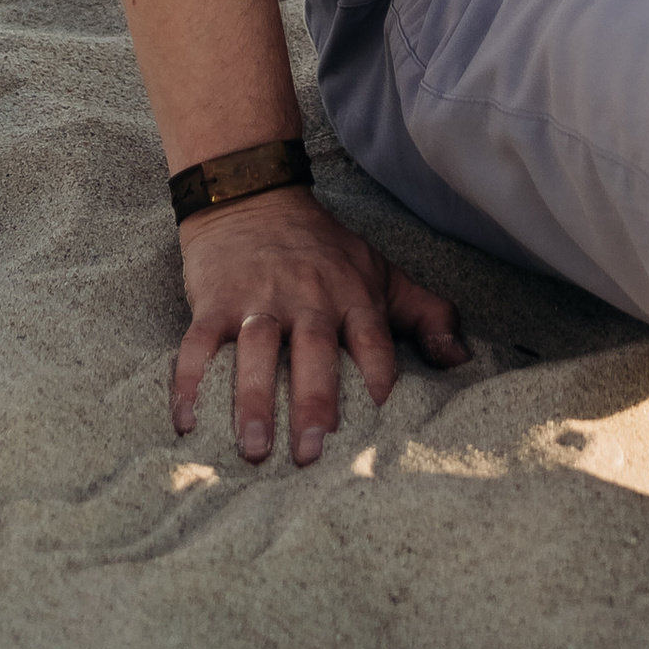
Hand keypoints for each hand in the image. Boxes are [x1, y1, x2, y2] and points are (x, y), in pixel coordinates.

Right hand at [173, 184, 466, 465]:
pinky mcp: (214, 301)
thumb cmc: (324, 248)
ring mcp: (258, 299)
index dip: (379, 379)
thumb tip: (461, 361)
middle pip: (314, 351)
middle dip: (314, 401)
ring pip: (257, 351)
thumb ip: (426, 313)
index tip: (382, 425)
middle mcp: (307, 298)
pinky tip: (187, 422)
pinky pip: (199, 344)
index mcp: (351, 296)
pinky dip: (190, 382)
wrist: (253, 195)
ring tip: (254, 448)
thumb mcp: (380, 271)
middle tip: (312, 453)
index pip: (373, 341)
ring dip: (254, 400)